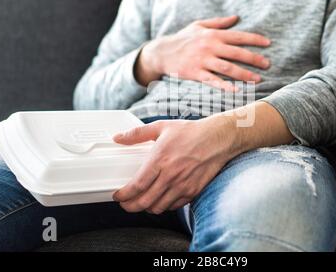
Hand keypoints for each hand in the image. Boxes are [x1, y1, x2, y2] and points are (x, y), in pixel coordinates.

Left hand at [112, 102, 293, 213]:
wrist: (218, 138)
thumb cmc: (191, 132)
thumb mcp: (161, 127)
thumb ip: (137, 134)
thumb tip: (118, 137)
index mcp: (160, 160)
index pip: (137, 186)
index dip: (124, 195)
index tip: (118, 195)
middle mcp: (170, 176)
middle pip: (144, 202)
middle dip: (131, 206)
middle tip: (126, 203)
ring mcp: (183, 185)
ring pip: (158, 207)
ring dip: (146, 208)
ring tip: (141, 203)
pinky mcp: (193, 191)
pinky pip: (174, 206)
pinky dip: (164, 206)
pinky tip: (160, 200)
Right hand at [134, 15, 271, 90]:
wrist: (162, 52)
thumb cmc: (182, 38)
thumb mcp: (199, 25)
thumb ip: (219, 23)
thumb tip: (236, 17)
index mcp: (212, 34)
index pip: (238, 36)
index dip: (254, 39)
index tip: (268, 43)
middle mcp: (209, 46)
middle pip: (236, 53)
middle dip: (254, 59)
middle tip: (268, 65)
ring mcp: (202, 61)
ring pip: (228, 68)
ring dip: (244, 74)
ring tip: (257, 79)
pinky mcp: (196, 73)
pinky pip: (213, 81)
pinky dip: (225, 86)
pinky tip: (236, 90)